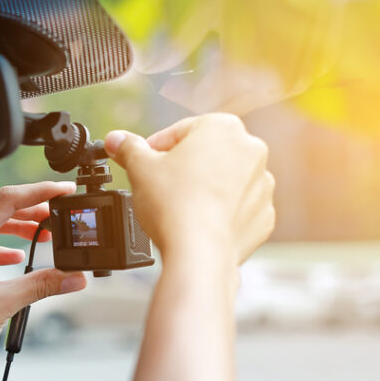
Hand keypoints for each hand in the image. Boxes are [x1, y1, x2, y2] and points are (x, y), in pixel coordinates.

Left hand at [0, 182, 87, 380]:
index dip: (38, 192)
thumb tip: (74, 276)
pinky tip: (16, 258)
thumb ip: (42, 285)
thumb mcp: (2, 304)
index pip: (4, 200)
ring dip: (14, 228)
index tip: (63, 190)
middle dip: (29, 208)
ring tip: (43, 233)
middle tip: (58, 211)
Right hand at [104, 113, 274, 263]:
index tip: (143, 163)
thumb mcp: (139, 168)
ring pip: (224, 181)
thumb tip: (116, 140)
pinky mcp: (263, 216)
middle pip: (206, 154)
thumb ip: (128, 148)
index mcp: (223, 127)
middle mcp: (251, 150)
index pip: (180, 131)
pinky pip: (237, 209)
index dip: (155, 148)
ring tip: (178, 207)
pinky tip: (197, 223)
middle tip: (159, 186)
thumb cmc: (173, 205)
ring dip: (203, 189)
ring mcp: (262, 185)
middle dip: (183, 168)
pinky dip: (219, 213)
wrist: (198, 253)